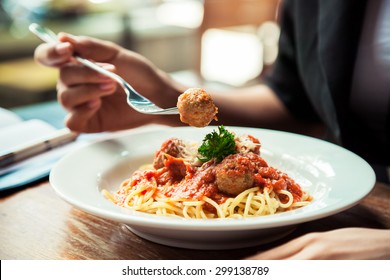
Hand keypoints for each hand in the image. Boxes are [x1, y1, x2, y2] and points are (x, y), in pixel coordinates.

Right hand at [34, 33, 183, 131]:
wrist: (157, 97)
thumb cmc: (139, 75)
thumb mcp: (117, 55)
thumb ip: (91, 47)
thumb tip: (62, 38)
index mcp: (79, 65)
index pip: (50, 57)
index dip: (51, 53)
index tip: (66, 51)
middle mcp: (75, 85)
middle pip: (62, 77)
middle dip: (86, 74)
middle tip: (111, 75)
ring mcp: (80, 105)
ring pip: (66, 98)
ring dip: (88, 90)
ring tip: (111, 87)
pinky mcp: (88, 123)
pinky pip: (71, 121)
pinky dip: (82, 112)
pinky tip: (97, 105)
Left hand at [247, 228, 389, 259]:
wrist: (384, 245)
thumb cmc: (354, 244)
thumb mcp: (325, 244)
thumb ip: (304, 251)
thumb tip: (281, 259)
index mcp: (308, 241)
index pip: (274, 253)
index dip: (255, 261)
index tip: (239, 266)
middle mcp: (312, 248)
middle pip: (277, 260)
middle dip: (258, 268)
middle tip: (239, 271)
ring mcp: (324, 257)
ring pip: (290, 267)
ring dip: (273, 270)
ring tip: (254, 273)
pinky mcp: (337, 266)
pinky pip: (310, 271)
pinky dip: (296, 271)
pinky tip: (284, 271)